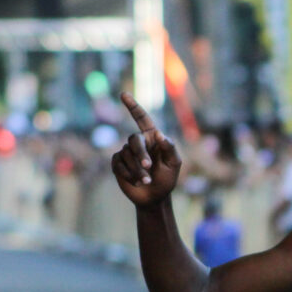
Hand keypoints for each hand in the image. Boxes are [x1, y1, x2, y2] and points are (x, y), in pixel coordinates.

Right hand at [112, 92, 181, 207]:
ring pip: (126, 154)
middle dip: (140, 154)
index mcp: (152, 137)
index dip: (133, 106)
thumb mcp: (174, 163)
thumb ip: (170, 147)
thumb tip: (159, 134)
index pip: (142, 118)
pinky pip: (118, 164)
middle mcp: (139, 142)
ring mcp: (126, 152)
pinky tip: (136, 182)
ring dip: (137, 169)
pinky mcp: (117, 164)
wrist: (155, 197)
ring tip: (146, 180)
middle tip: (148, 167)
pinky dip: (128, 174)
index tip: (123, 94)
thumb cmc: (167, 179)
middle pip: (134, 139)